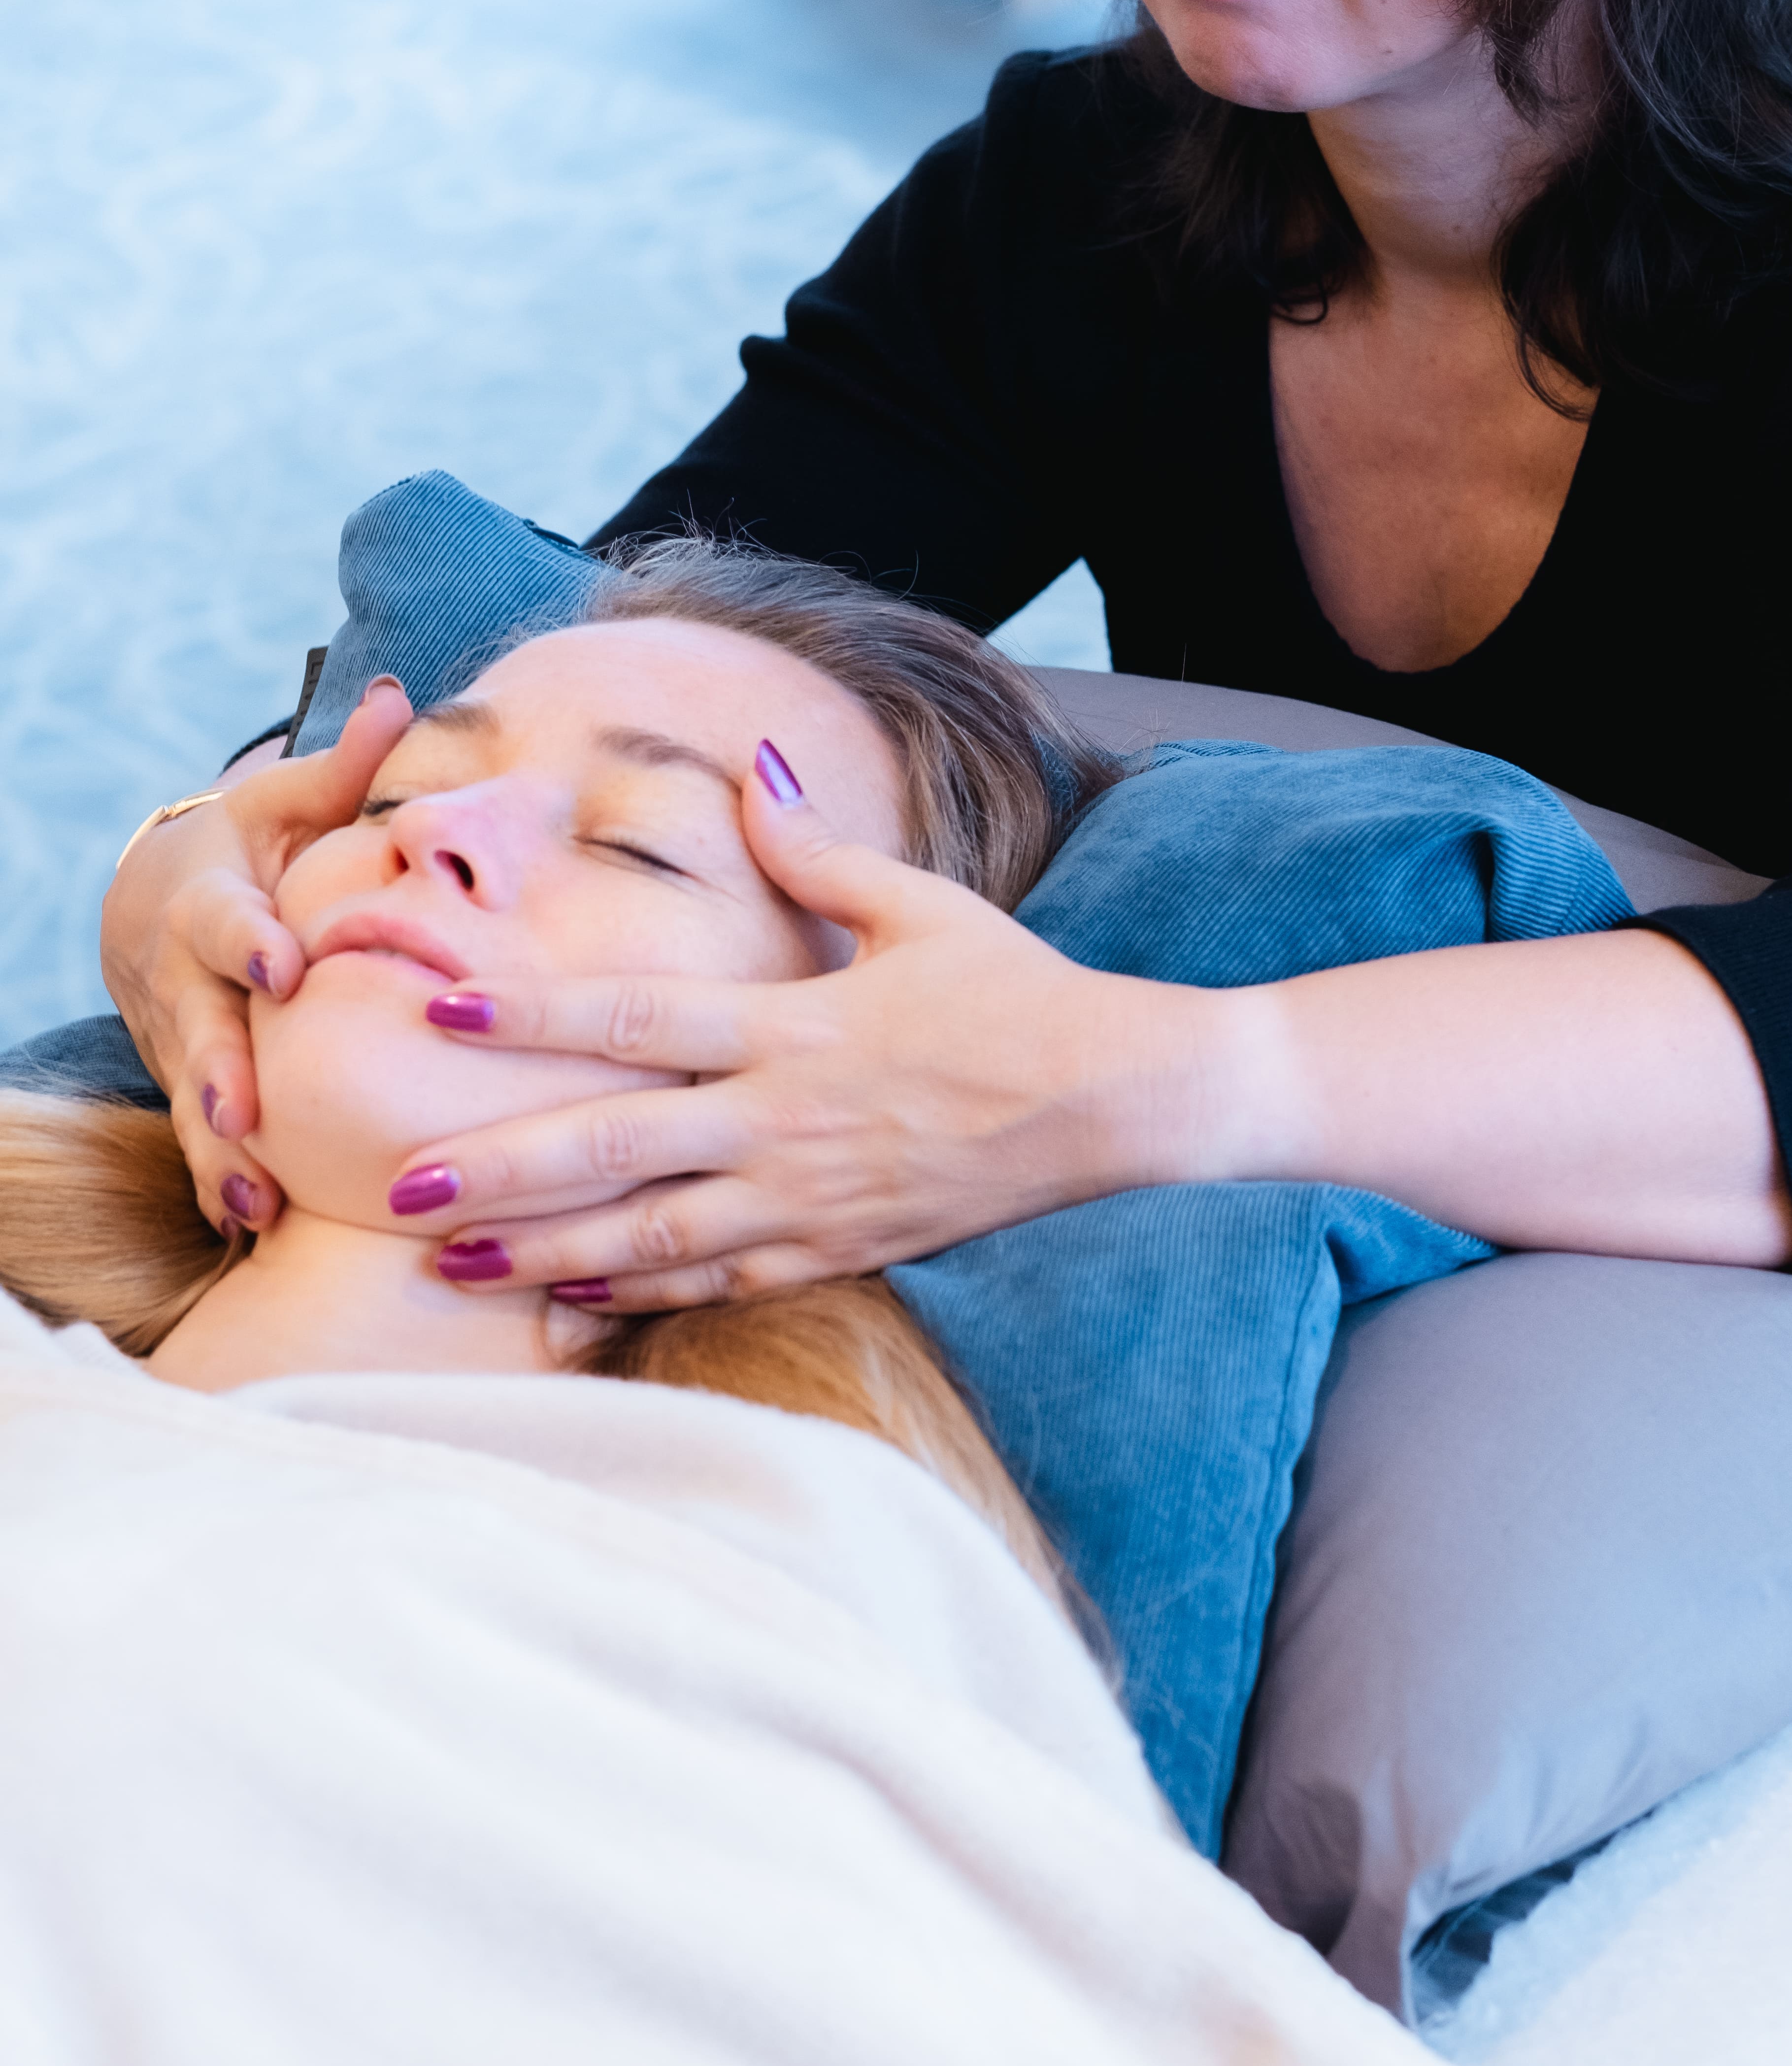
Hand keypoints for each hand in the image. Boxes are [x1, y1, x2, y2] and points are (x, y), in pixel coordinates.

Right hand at [100, 681, 414, 1235]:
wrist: (163, 901)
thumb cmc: (257, 845)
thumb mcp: (289, 802)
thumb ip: (343, 767)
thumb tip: (394, 696)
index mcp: (214, 900)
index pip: (225, 919)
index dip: (247, 941)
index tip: (281, 966)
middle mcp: (186, 979)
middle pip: (199, 1027)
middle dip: (220, 1072)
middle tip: (248, 1116)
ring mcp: (183, 1041)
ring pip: (194, 1102)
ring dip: (221, 1155)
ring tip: (256, 1207)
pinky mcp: (192, 1087)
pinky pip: (205, 1143)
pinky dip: (224, 1186)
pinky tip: (254, 1238)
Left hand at [398, 754, 1223, 1309]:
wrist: (1117, 1100)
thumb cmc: (1019, 994)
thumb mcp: (922, 908)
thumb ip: (818, 851)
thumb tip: (749, 763)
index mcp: (795, 1028)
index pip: (636, 1020)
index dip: (531, 1014)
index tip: (439, 1005)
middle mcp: (786, 1123)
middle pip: (615, 1152)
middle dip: (500, 1172)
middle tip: (400, 1187)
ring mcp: (810, 1201)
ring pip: (650, 1239)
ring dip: (543, 1252)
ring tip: (449, 1264)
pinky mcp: (840, 1250)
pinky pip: (720, 1283)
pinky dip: (639, 1295)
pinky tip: (567, 1302)